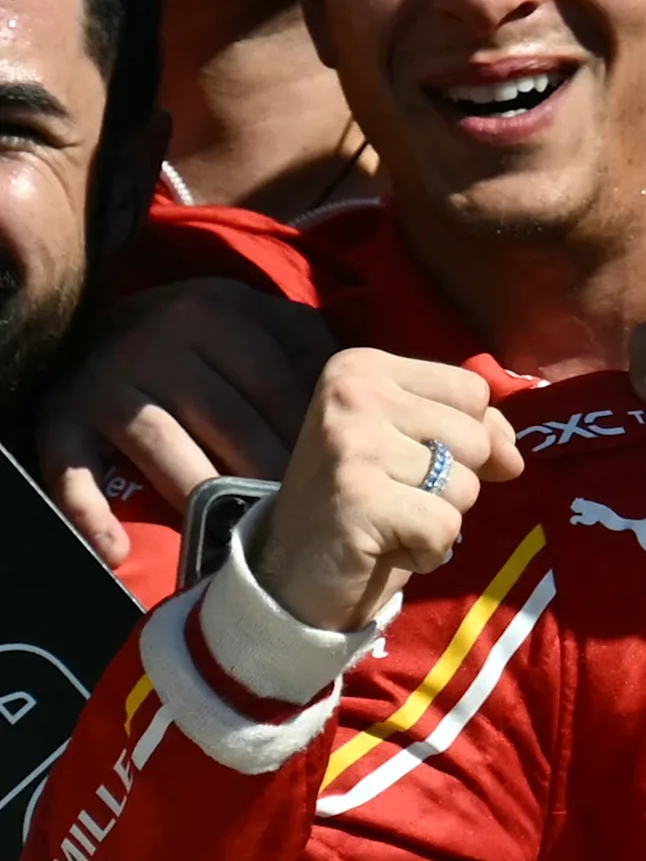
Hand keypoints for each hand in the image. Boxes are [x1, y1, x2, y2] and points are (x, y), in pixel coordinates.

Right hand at [29, 279, 337, 567]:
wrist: (90, 325)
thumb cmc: (202, 335)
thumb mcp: (255, 318)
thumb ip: (309, 343)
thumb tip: (368, 394)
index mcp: (218, 310)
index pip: (281, 386)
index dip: (318, 440)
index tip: (348, 483)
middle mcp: (159, 338)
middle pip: (230, 423)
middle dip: (271, 477)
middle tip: (307, 523)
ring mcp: (108, 382)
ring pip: (166, 451)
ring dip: (206, 500)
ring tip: (242, 539)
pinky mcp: (62, 419)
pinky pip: (73, 471)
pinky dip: (92, 513)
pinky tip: (120, 550)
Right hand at [250, 350, 521, 632]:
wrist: (294, 572)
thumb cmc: (365, 500)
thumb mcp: (414, 445)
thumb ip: (470, 430)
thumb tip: (513, 456)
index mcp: (363, 367)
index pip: (472, 391)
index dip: (469, 436)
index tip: (418, 460)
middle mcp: (352, 394)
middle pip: (475, 438)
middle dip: (454, 482)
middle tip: (396, 496)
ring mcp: (352, 444)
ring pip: (465, 485)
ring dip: (440, 518)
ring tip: (388, 521)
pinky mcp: (358, 497)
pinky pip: (446, 526)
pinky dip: (429, 552)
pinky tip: (385, 548)